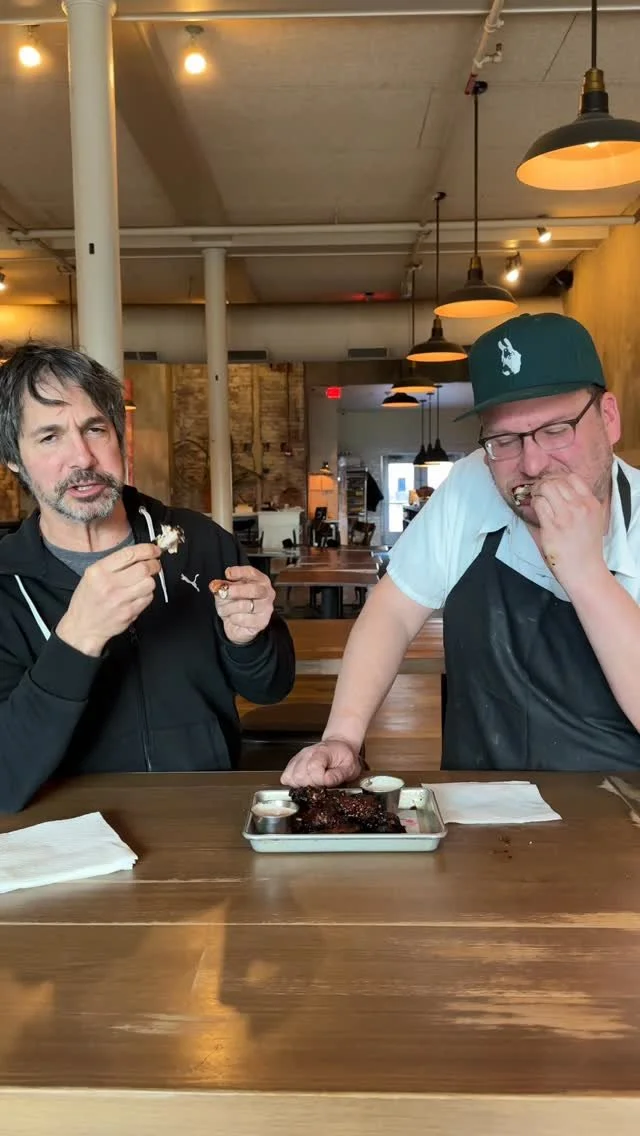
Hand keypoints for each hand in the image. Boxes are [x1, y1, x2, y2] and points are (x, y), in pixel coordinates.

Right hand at [56, 544, 162, 656]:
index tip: (154, 550)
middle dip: (154, 564)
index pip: (129, 554)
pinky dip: (147, 594)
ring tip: (143, 582)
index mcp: (99, 571)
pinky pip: (148, 598)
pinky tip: (138, 595)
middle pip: (144, 568)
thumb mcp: (92, 575)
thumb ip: (114, 563)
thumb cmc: (87, 600)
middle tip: (154, 565)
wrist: (83, 627)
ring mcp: (120, 600)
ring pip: (149, 583)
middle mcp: (109, 584)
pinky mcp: (129, 613)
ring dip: (150, 580)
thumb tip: (140, 554)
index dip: (147, 550)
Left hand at [210, 565, 274, 645]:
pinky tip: (232, 618)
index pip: (252, 573)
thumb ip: (223, 586)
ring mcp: (266, 609)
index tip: (228, 574)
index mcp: (260, 581)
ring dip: (229, 608)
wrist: (237, 624)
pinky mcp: (261, 622)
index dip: (240, 572)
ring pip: (246, 606)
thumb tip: (216, 585)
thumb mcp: (228, 591)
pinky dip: (233, 619)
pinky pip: (243, 619)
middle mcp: (267, 593)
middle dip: (236, 591)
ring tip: (223, 609)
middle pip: (254, 590)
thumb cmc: (235, 604)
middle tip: (223, 592)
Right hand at [281, 739, 362, 787]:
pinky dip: (292, 783)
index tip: (326, 783)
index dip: (319, 781)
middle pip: (298, 775)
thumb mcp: (350, 766)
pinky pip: (286, 776)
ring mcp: (298, 758)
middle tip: (319, 786)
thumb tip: (327, 781)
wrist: (340, 746)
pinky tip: (303, 783)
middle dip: (309, 786)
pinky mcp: (294, 763)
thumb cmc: (345, 757)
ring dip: (299, 785)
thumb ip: (338, 775)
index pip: (313, 768)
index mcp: (322, 752)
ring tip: (312, 785)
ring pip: (289, 777)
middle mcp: (306, 754)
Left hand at [530, 473, 606, 592]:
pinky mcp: (552, 527)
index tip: (551, 486)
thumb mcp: (593, 519)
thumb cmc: (586, 548)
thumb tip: (558, 490)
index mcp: (591, 503)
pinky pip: (538, 503)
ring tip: (537, 501)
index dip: (558, 479)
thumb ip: (581, 503)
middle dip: (544, 484)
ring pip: (546, 488)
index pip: (572, 478)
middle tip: (540, 493)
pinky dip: (534, 504)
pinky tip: (536, 510)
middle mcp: (580, 507)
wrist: (584, 570)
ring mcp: (566, 516)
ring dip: (537, 493)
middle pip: (556, 481)